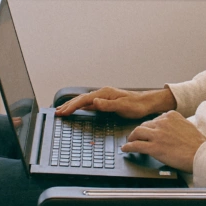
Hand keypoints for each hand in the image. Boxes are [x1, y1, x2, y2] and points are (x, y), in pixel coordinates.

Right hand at [55, 86, 175, 119]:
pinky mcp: (106, 102)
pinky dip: (80, 106)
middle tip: (57, 112)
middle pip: (81, 99)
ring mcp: (104, 97)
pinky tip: (77, 109)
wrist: (147, 103)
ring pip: (84, 101)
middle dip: (68, 105)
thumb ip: (108, 105)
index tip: (63, 112)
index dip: (72, 106)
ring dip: (72, 105)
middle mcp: (102, 93)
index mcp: (105, 93)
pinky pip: (89, 104)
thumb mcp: (123, 106)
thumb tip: (94, 102)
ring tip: (62, 110)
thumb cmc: (137, 105)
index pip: (84, 100)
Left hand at [122, 111, 205, 171]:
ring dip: (131, 137)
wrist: (201, 154)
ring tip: (129, 141)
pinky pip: (136, 145)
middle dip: (140, 131)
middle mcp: (163, 122)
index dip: (150, 127)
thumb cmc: (197, 144)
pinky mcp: (154, 147)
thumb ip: (176, 124)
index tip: (148, 131)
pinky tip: (125, 149)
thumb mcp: (187, 126)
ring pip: (137, 132)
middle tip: (136, 136)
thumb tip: (170, 129)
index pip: (155, 119)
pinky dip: (128, 147)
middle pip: (144, 125)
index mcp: (171, 115)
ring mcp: (158, 134)